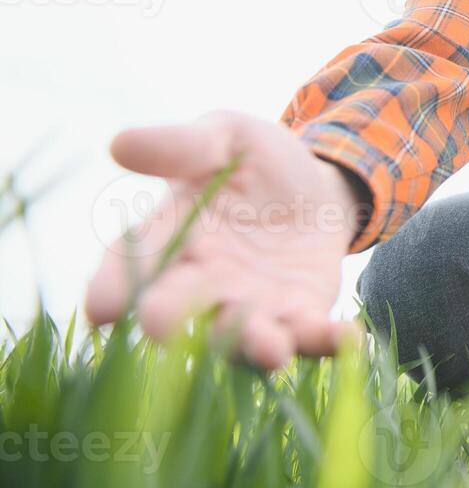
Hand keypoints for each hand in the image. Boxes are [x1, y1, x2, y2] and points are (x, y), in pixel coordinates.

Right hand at [84, 110, 364, 369]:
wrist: (316, 185)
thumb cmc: (253, 161)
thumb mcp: (224, 138)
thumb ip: (179, 146)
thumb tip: (120, 143)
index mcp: (171, 238)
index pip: (135, 264)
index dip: (113, 285)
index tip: (101, 307)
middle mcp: (203, 284)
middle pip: (182, 312)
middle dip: (173, 322)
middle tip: (164, 330)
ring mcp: (251, 307)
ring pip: (243, 337)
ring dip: (254, 345)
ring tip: (270, 349)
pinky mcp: (299, 315)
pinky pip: (309, 334)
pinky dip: (325, 341)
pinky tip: (347, 337)